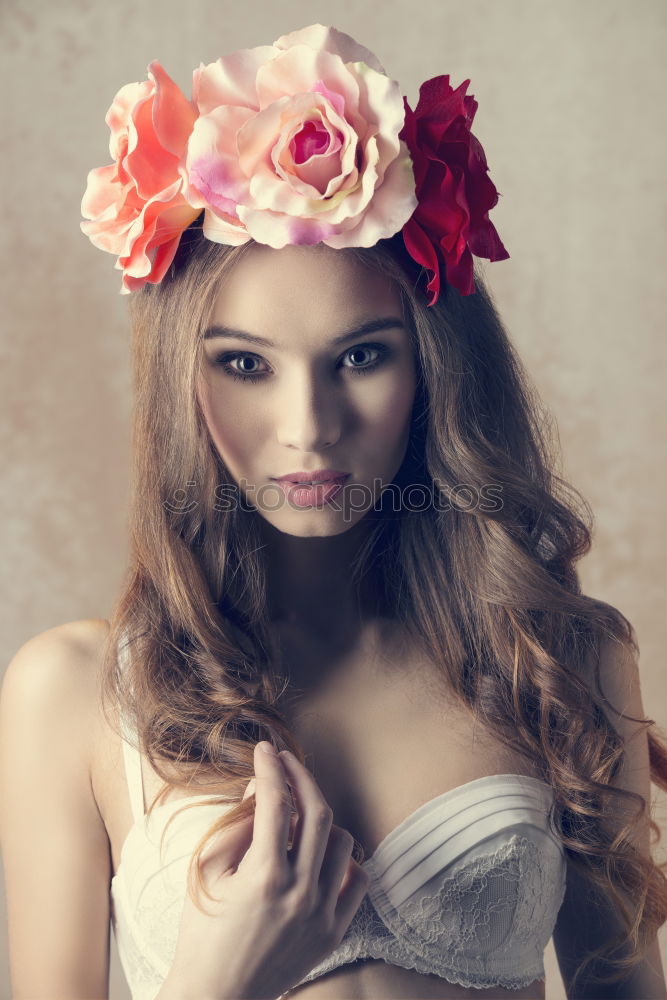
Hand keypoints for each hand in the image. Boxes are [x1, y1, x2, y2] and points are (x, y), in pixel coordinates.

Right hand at [161, 741, 370, 999]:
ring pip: (342, 842)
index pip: (276, 802)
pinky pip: (357, 880)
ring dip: (321, 820)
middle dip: (302, 776)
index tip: (265, 749)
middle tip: (286, 761)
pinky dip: (343, 860)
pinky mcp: (334, 932)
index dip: (271, 767)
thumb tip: (262, 787)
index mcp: (263, 876)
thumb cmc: (203, 932)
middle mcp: (300, 892)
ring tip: (296, 819)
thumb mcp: (208, 873)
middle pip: (318, 812)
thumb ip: (238, 826)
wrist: (217, 995)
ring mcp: (322, 914)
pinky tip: (320, 855)